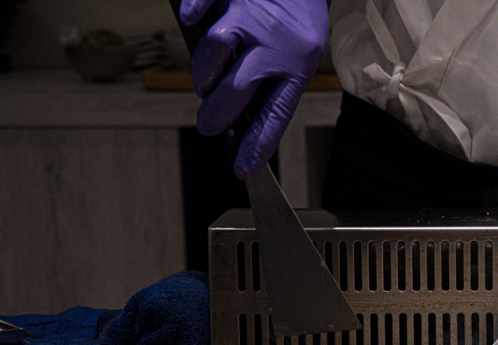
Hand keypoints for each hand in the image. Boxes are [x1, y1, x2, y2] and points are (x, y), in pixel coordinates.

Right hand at [180, 0, 329, 178]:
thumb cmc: (299, 23)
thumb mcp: (301, 57)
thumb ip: (275, 85)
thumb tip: (247, 125)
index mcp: (298, 63)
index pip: (276, 112)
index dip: (258, 144)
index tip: (243, 169)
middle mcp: (275, 40)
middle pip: (240, 86)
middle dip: (218, 115)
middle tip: (209, 127)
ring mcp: (252, 14)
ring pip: (219, 47)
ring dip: (203, 73)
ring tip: (204, 85)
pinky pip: (206, 0)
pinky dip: (193, 10)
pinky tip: (190, 18)